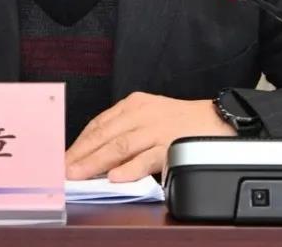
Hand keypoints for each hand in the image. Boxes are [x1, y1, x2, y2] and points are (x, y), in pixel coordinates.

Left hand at [65, 92, 234, 181]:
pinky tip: (115, 177)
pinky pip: (146, 159)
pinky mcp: (171, 147)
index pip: (99, 123)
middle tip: (63, 169)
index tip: (64, 156)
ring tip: (78, 174)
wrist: (218, 120)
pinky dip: (129, 169)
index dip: (79, 142)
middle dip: (81, 154)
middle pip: (104, 135)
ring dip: (95, 162)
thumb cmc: (181, 122)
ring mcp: (156, 130)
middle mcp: (142, 114)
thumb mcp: (149, 115)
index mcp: (134, 105)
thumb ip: (125, 130)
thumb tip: (97, 153)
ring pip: (119, 146)